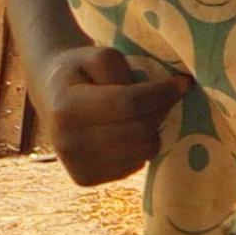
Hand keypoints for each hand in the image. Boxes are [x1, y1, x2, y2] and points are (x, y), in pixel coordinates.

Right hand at [37, 46, 190, 185]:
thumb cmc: (81, 72)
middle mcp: (67, 142)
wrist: (51, 97)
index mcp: (67, 107)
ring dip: (154, 131)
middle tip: (168, 97)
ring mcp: (76, 164)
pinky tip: (129, 132)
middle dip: (161, 110)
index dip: (163, 93)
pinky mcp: (85, 179)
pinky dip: (140, 148)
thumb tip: (161, 93)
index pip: (130, 104)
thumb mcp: (97, 55)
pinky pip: (134, 166)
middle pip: (139, 130)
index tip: (183, 83)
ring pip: (142, 152)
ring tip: (145, 114)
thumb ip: (124, 70)